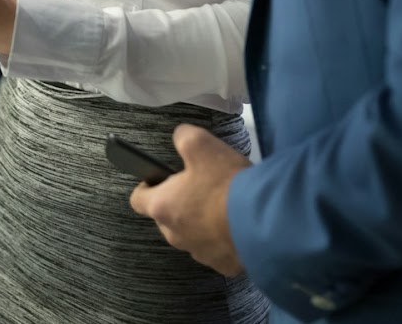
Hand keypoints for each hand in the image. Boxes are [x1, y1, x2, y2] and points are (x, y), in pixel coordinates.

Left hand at [129, 124, 250, 274]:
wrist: (264, 221)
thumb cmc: (225, 183)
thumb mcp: (201, 144)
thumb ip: (183, 137)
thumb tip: (180, 137)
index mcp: (162, 207)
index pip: (137, 199)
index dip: (147, 187)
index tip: (161, 178)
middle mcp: (174, 235)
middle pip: (167, 217)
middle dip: (179, 203)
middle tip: (201, 187)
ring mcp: (199, 253)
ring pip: (192, 235)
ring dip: (201, 222)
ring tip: (224, 205)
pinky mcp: (223, 266)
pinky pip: (217, 250)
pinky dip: (223, 239)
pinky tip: (238, 225)